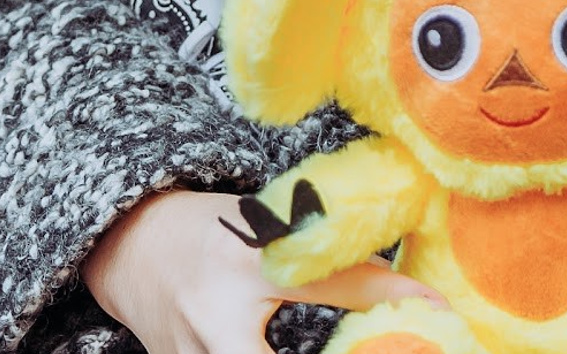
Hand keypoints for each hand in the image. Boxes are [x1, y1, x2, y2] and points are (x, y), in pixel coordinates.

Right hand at [82, 189, 447, 352]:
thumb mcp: (263, 225)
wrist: (130, 244)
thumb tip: (392, 278)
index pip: (332, 278)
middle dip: (334, 348)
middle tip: (380, 343)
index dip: (389, 295)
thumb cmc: (210, 229)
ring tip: (358, 344)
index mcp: (247, 255)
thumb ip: (314, 254)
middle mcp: (217, 314)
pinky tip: (273, 347)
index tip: (435, 308)